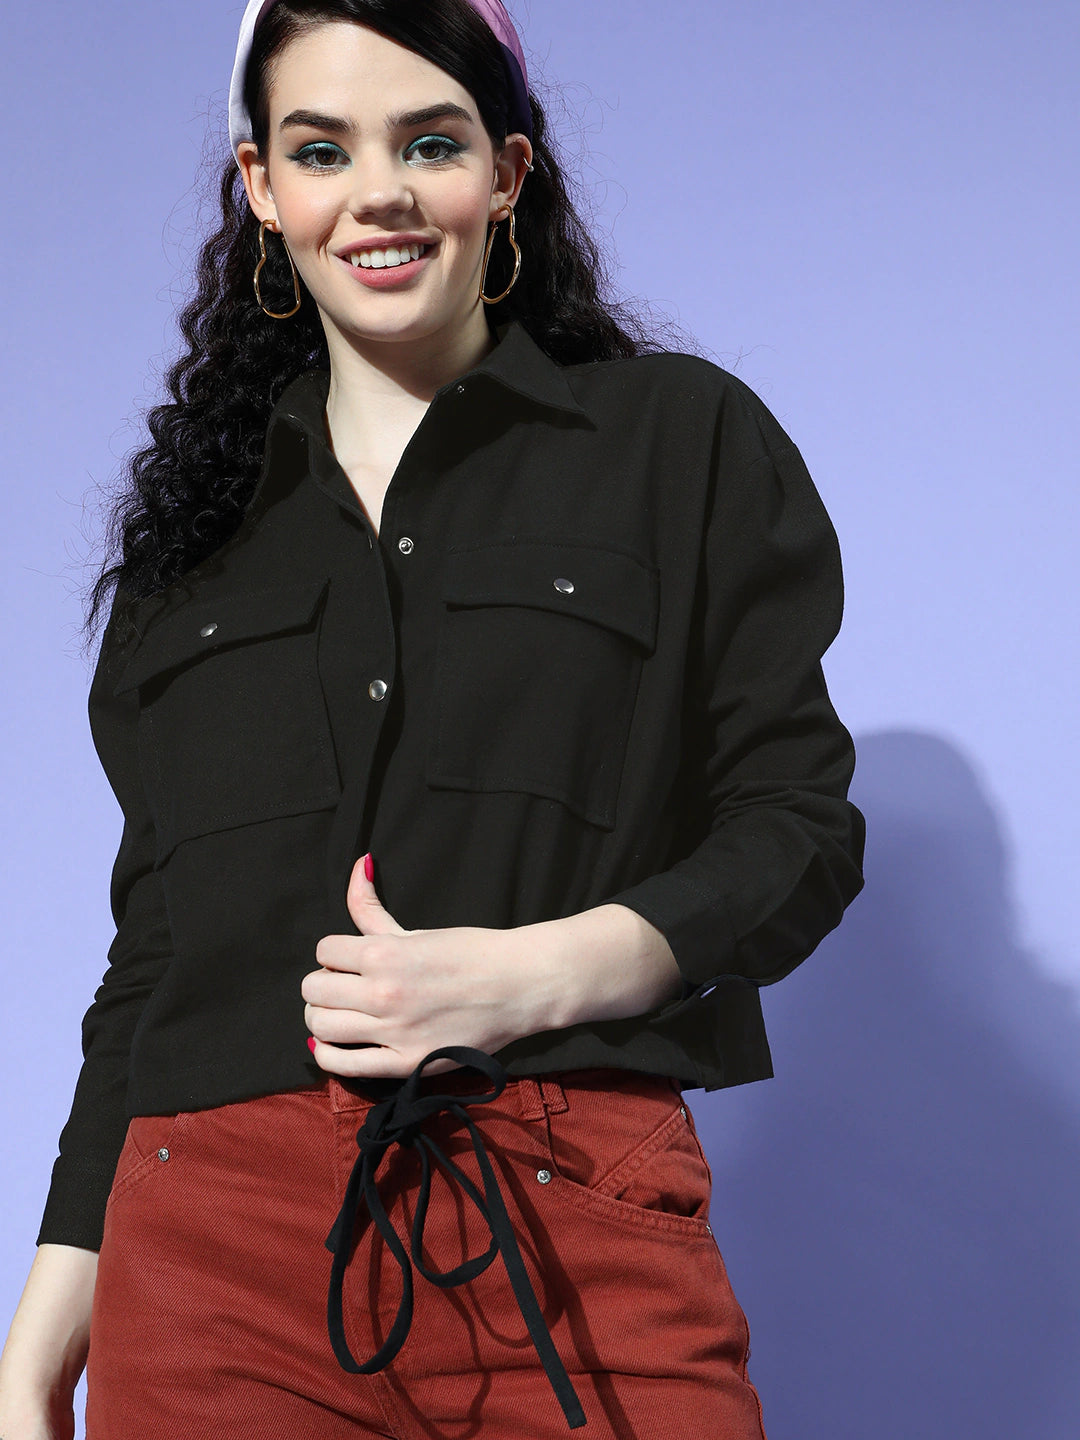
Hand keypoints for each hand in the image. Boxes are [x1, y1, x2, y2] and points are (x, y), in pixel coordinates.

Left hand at [302, 856, 551, 1077]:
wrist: (519, 986)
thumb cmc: (470, 952)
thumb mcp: (415, 930)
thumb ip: (373, 907)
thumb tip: (360, 863)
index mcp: (383, 954)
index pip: (324, 951)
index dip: (334, 954)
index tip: (349, 960)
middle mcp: (382, 993)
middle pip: (313, 989)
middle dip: (325, 983)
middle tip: (345, 985)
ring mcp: (393, 1032)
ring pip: (321, 1025)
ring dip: (323, 1015)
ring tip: (343, 1012)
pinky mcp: (405, 1063)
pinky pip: (343, 1065)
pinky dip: (328, 1053)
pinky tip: (336, 1042)